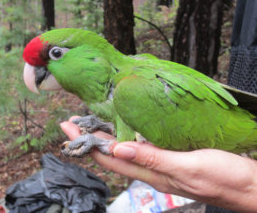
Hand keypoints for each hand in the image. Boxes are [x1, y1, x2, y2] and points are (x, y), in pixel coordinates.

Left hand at [60, 116, 256, 212]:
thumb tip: (119, 149)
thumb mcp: (189, 167)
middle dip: (90, 139)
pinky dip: (126, 137)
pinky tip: (125, 130)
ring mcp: (161, 164)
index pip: (110, 158)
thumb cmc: (224, 177)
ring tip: (91, 124)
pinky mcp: (172, 158)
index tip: (69, 128)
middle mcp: (152, 170)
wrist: (247, 186)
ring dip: (105, 138)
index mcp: (153, 173)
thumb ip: (154, 160)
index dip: (88, 144)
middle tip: (73, 123)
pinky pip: (141, 148)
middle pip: (112, 155)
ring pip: (124, 151)